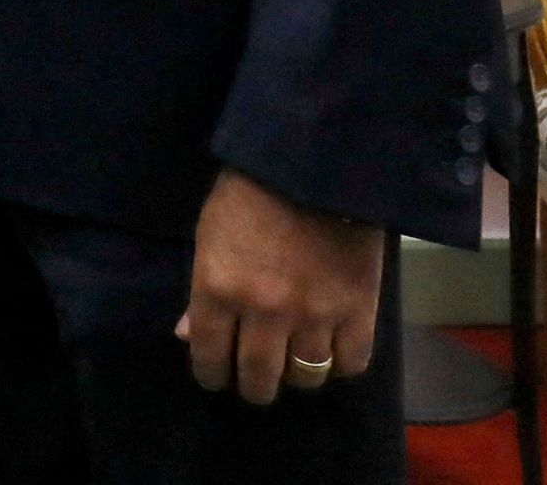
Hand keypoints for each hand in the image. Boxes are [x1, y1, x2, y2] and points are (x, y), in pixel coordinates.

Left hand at [176, 168, 384, 404]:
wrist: (314, 161)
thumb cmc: (248, 190)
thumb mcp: (209, 232)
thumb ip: (200, 290)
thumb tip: (188, 336)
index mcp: (218, 287)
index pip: (208, 356)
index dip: (211, 374)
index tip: (215, 376)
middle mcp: (263, 311)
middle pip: (258, 378)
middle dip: (253, 385)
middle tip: (255, 380)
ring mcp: (313, 314)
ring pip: (305, 377)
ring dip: (296, 375)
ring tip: (293, 362)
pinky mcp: (358, 310)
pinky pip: (350, 363)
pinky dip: (340, 363)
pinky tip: (331, 350)